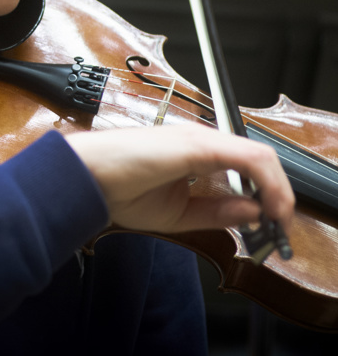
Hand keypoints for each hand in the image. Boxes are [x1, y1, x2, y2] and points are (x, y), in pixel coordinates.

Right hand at [65, 124, 294, 232]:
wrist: (88, 176)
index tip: (270, 224)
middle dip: (277, 195)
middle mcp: (200, 141)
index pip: (245, 167)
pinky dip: (268, 183)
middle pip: (258, 159)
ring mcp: (200, 139)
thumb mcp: (178, 213)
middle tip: (278, 227)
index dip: (265, 193)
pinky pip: (249, 156)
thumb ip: (216, 212)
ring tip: (276, 219)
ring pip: (260, 155)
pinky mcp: (198, 144)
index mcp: (194, 155)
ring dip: (278, 190)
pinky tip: (267, 206)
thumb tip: (255, 211)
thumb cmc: (119, 189)